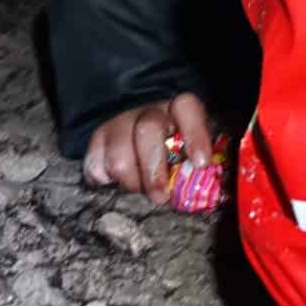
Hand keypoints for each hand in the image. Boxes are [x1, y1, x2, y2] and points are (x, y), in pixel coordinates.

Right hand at [82, 92, 214, 202]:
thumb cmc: (173, 146)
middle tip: (160, 197)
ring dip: (130, 181)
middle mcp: (148, 110)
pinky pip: (95, 166)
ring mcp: (119, 122)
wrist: (134, 127)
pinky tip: (114, 181)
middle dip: (154, 170)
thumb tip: (211, 187)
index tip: (201, 163)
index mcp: (178, 108)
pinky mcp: (96, 139)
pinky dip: (104, 180)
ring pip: (118, 155)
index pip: (187, 108)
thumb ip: (197, 162)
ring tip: (139, 189)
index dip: (195, 134)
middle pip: (147, 131)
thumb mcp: (190, 147)